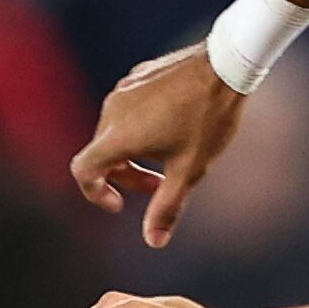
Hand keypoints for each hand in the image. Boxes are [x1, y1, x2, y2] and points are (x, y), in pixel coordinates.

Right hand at [71, 44, 248, 247]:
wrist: (226, 66)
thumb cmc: (209, 119)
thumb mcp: (191, 170)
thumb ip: (168, 207)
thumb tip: (153, 241)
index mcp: (118, 136)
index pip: (83, 171)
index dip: (95, 193)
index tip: (120, 205)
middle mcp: (112, 110)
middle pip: (103, 154)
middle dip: (127, 177)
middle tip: (160, 186)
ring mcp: (122, 90)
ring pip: (116, 131)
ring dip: (135, 153)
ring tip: (172, 157)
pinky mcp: (136, 76)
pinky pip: (128, 109)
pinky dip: (140, 128)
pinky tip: (176, 127)